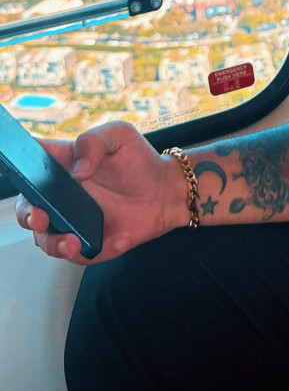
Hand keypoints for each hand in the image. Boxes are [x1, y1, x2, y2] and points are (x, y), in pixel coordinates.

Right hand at [14, 121, 188, 264]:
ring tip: (72, 242)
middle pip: (28, 209)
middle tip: (40, 217)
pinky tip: (119, 239)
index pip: (30, 165)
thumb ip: (94, 142)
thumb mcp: (120, 136)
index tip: (21, 173)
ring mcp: (74, 220)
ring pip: (47, 239)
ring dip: (54, 244)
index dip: (19, 169)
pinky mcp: (92, 242)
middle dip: (27, 216)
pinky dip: (97, 251)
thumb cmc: (140, 160)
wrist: (167, 191)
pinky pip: (83, 254)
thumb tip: (77, 169)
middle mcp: (63, 195)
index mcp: (63, 165)